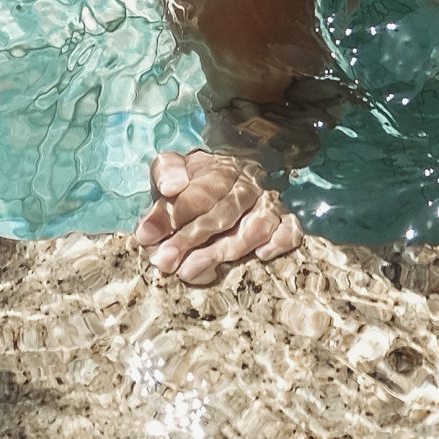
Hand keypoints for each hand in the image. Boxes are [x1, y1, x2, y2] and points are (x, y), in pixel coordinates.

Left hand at [134, 150, 302, 284]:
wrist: (233, 175)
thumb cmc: (196, 180)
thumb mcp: (174, 167)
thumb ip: (167, 173)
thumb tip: (170, 187)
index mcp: (218, 169)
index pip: (198, 193)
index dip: (172, 216)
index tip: (147, 238)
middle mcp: (247, 185)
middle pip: (223, 214)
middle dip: (192, 240)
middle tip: (166, 263)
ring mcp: (268, 204)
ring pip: (256, 225)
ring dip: (226, 250)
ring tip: (193, 271)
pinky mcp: (285, 221)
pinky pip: (291, 231)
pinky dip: (279, 243)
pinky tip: (261, 256)